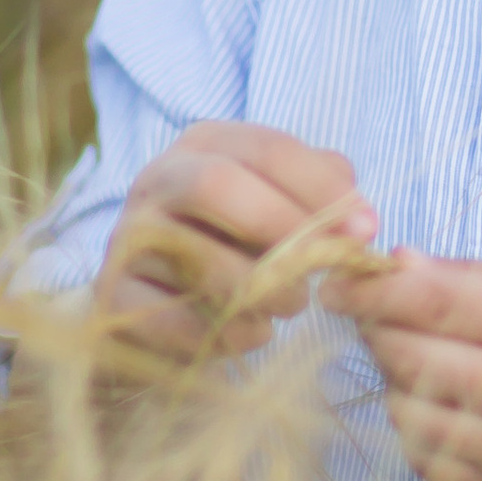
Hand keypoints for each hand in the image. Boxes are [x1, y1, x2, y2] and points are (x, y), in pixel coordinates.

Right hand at [96, 122, 374, 365]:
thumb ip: (320, 195)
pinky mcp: (114, 297)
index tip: (367, 229)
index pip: (268, 148)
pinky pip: (173, 317)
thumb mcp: (278, 210)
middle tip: (325, 270)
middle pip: (219, 185)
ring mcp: (127, 238)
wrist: (159, 313)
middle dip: (286, 230)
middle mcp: (157, 180)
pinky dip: (226, 333)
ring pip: (198, 257)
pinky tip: (251, 335)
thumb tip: (357, 211)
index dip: (324, 189)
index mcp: (204, 146)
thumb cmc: (235, 250)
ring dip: (262, 290)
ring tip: (289, 306)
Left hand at [328, 254, 481, 480]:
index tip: (339, 281)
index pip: (433, 302)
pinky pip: (429, 464)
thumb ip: (476, 275)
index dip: (373, 290)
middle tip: (370, 315)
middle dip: (376, 331)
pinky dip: (416, 432)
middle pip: (411, 359)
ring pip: (409, 416)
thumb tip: (396, 264)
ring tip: (412, 359)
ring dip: (394, 383)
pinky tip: (436, 405)